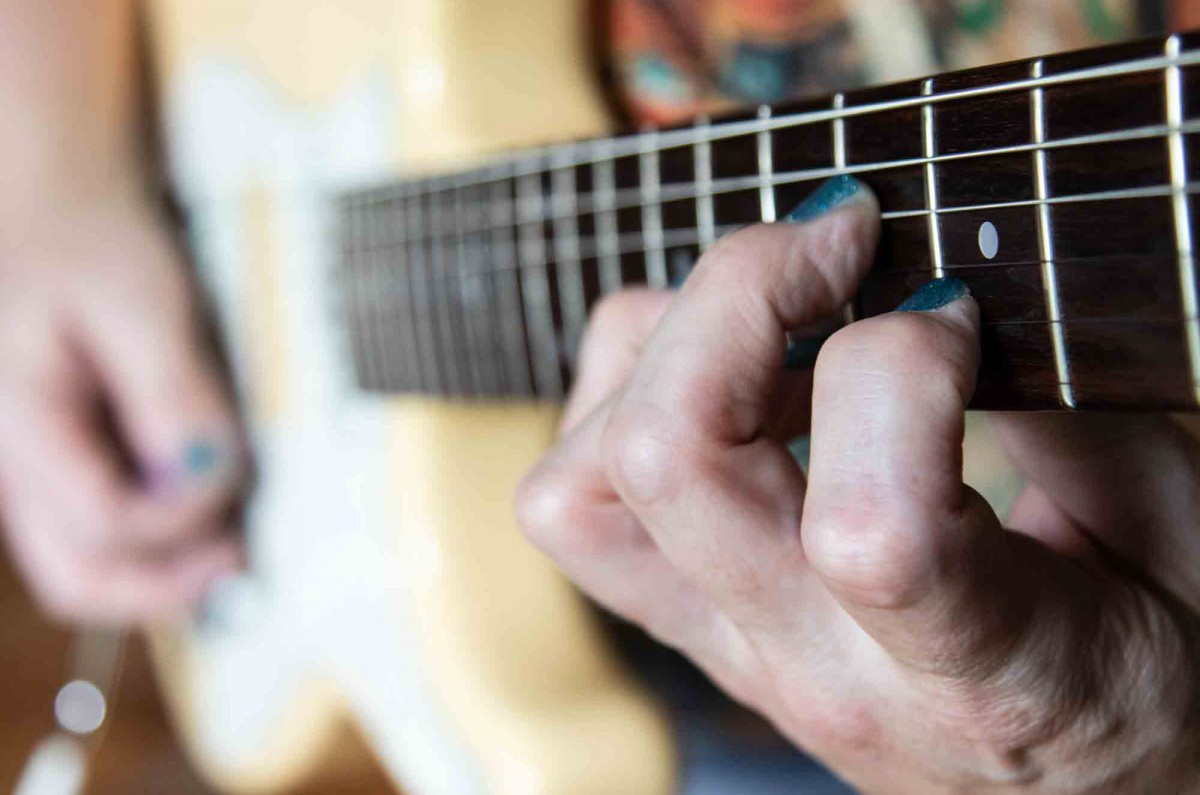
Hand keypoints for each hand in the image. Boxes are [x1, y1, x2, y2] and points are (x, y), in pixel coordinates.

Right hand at [0, 197, 244, 623]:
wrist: (47, 204)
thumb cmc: (90, 241)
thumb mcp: (143, 303)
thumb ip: (172, 396)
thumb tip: (209, 476)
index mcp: (18, 420)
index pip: (104, 523)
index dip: (180, 519)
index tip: (232, 476)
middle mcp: (9, 463)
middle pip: (79, 579)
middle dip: (168, 584)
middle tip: (238, 556)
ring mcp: (26, 472)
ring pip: (84, 569)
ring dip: (162, 570)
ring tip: (227, 537)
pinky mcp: (54, 466)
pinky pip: (94, 534)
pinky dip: (152, 541)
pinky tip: (198, 506)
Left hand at [516, 178, 1199, 792]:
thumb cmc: (1154, 681)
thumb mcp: (1168, 538)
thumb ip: (1063, 412)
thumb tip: (935, 288)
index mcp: (973, 669)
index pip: (867, 526)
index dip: (901, 361)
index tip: (954, 309)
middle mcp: (811, 664)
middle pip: (666, 461)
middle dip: (734, 295)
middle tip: (836, 242)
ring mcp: (728, 648)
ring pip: (578, 483)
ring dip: (655, 351)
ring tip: (770, 320)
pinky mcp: (689, 626)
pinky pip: (577, 499)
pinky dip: (625, 393)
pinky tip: (733, 376)